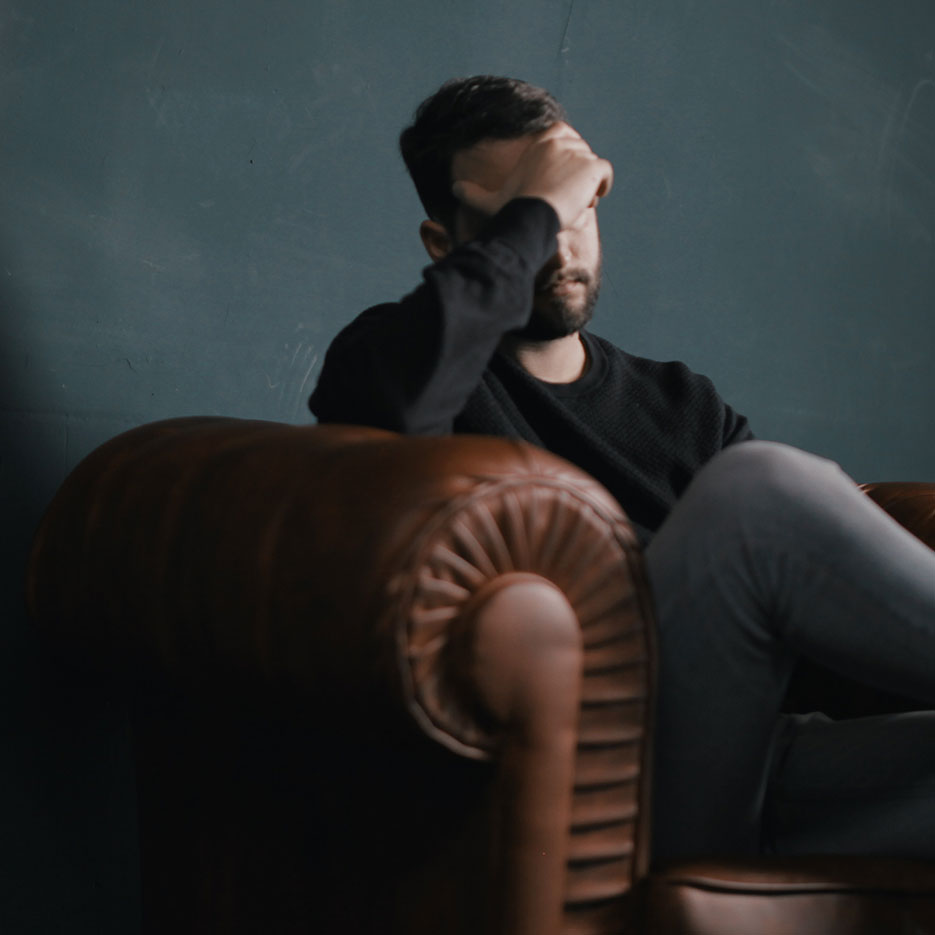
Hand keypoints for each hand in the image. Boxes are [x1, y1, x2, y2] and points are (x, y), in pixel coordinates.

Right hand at [451, 123, 612, 229]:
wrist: (531, 215)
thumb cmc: (512, 208)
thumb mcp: (490, 200)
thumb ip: (473, 193)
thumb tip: (453, 189)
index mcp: (543, 140)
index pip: (565, 143)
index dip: (563, 165)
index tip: (554, 186)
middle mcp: (562, 139)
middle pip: (580, 156)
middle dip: (576, 176)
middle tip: (563, 199)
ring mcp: (579, 151)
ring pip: (592, 168)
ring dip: (586, 186)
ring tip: (572, 204)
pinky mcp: (593, 166)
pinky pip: (605, 174)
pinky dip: (601, 187)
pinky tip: (588, 201)